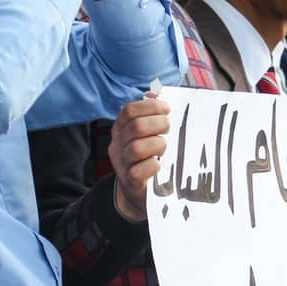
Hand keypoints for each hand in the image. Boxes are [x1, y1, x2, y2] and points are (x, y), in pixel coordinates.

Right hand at [109, 95, 170, 221]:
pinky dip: (154, 165)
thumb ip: (151, 114)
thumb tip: (156, 94)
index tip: (167, 109)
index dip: (151, 106)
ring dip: (158, 145)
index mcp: (120, 128)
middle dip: (159, 124)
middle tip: (169, 129)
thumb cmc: (148, 156)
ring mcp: (121, 163)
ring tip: (165, 147)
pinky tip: (160, 165)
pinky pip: (140, 170)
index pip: (129, 110)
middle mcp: (117, 144)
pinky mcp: (130, 181)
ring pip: (137, 148)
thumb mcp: (147, 134)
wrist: (138, 191)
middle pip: (136, 127)